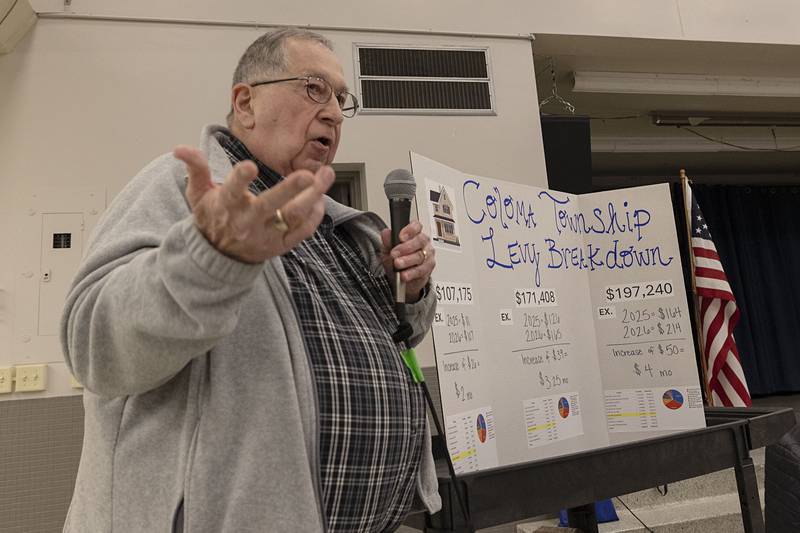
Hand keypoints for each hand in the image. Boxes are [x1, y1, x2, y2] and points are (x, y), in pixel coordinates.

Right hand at [174, 145, 333, 262]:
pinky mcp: (280, 245)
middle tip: (308, 175)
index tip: (249, 166)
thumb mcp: (198, 194)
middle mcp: (247, 221)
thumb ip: (195, 168)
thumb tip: (180, 148)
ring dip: (312, 197)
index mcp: (225, 206)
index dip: (239, 179)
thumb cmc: (212, 217)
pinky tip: (320, 198)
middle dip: (290, 190)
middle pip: (270, 205)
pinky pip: (302, 231)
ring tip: (326, 175)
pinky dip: (314, 215)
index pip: (231, 191)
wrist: (218, 257)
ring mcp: (266, 234)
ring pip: (293, 216)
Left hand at [381, 221, 434, 302]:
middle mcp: (423, 243)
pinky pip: (422, 270)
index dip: (410, 230)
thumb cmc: (396, 260)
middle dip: (406, 248)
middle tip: (394, 254)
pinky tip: (404, 274)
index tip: (400, 237)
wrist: (400, 278)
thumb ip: (387, 241)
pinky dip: (411, 273)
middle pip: (420, 241)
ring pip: (421, 256)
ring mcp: (427, 256)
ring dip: (407, 261)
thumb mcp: (387, 250)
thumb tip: (386, 233)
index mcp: (414, 234)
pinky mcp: (428, 269)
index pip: (416, 226)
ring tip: (397, 265)